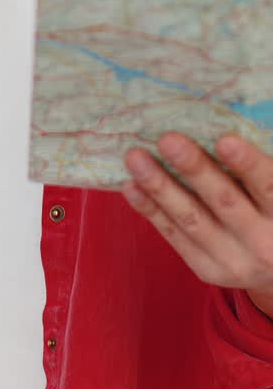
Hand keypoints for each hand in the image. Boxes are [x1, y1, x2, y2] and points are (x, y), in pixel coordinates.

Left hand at [123, 132, 272, 316]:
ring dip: (160, 186)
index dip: (247, 164)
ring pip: (191, 219)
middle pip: (224, 201)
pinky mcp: (207, 269)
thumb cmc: (271, 211)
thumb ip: (258, 170)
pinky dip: (151, 210)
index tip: (224, 140)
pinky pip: (174, 236)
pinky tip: (131, 186)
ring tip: (136, 158)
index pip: (268, 187)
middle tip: (167, 139)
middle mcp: (262, 242)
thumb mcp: (272, 192)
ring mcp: (233, 261)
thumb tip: (220, 119)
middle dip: (194, 168)